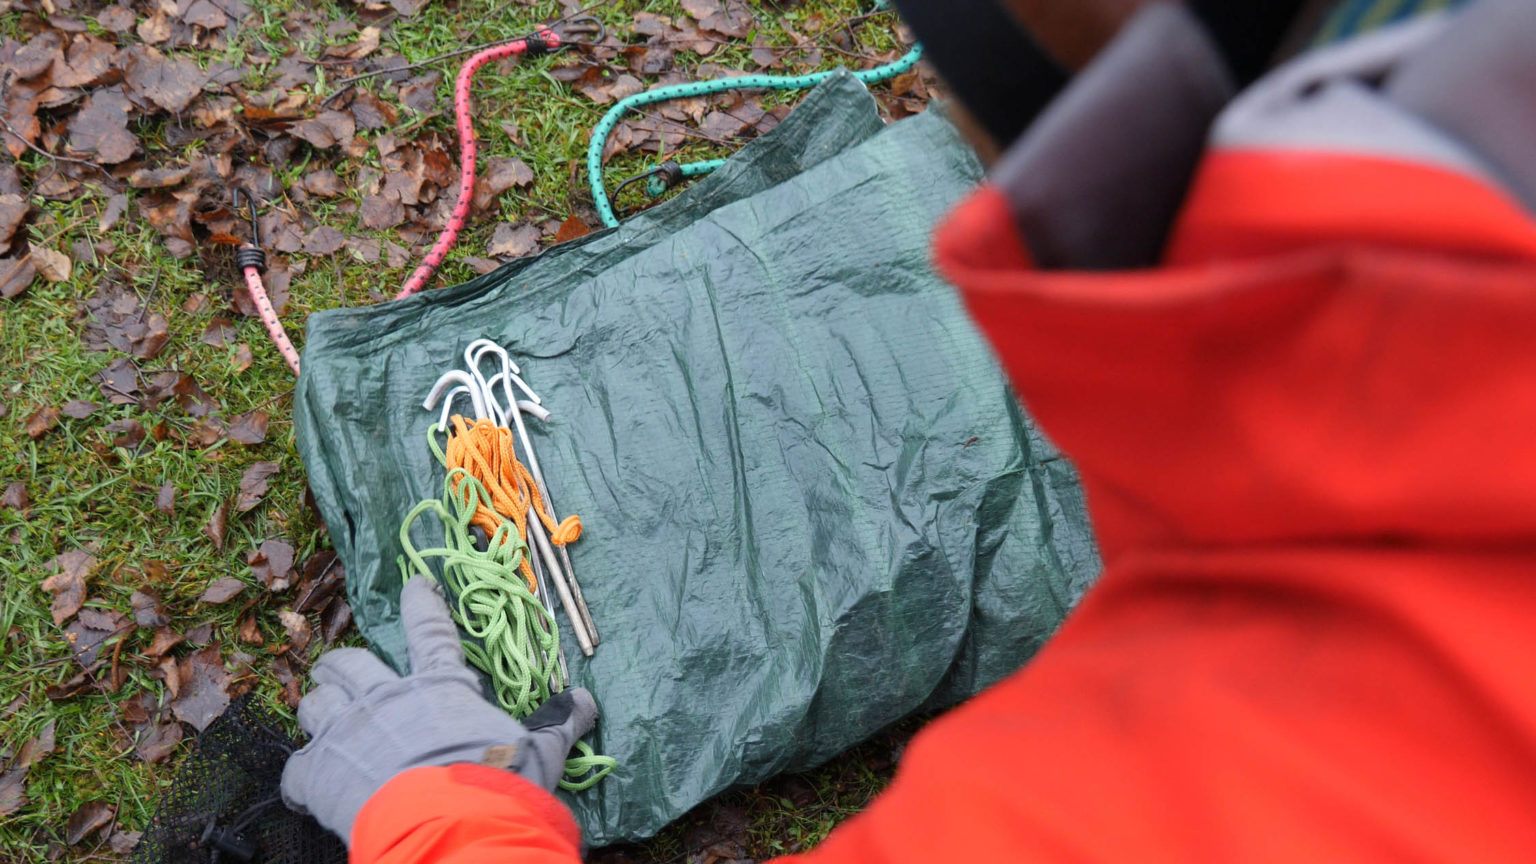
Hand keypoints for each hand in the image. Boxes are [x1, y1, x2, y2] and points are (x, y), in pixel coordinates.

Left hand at [281, 577, 597, 843]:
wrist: (452, 827)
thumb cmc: (499, 782)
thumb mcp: (539, 750)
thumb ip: (558, 723)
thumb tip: (588, 701)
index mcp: (440, 687)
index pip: (429, 629)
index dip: (420, 602)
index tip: (413, 583)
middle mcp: (388, 698)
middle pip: (349, 663)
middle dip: (341, 666)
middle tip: (342, 673)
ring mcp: (349, 731)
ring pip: (314, 703)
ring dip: (318, 711)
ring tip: (323, 722)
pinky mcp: (319, 773)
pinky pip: (295, 767)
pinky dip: (301, 776)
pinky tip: (308, 787)